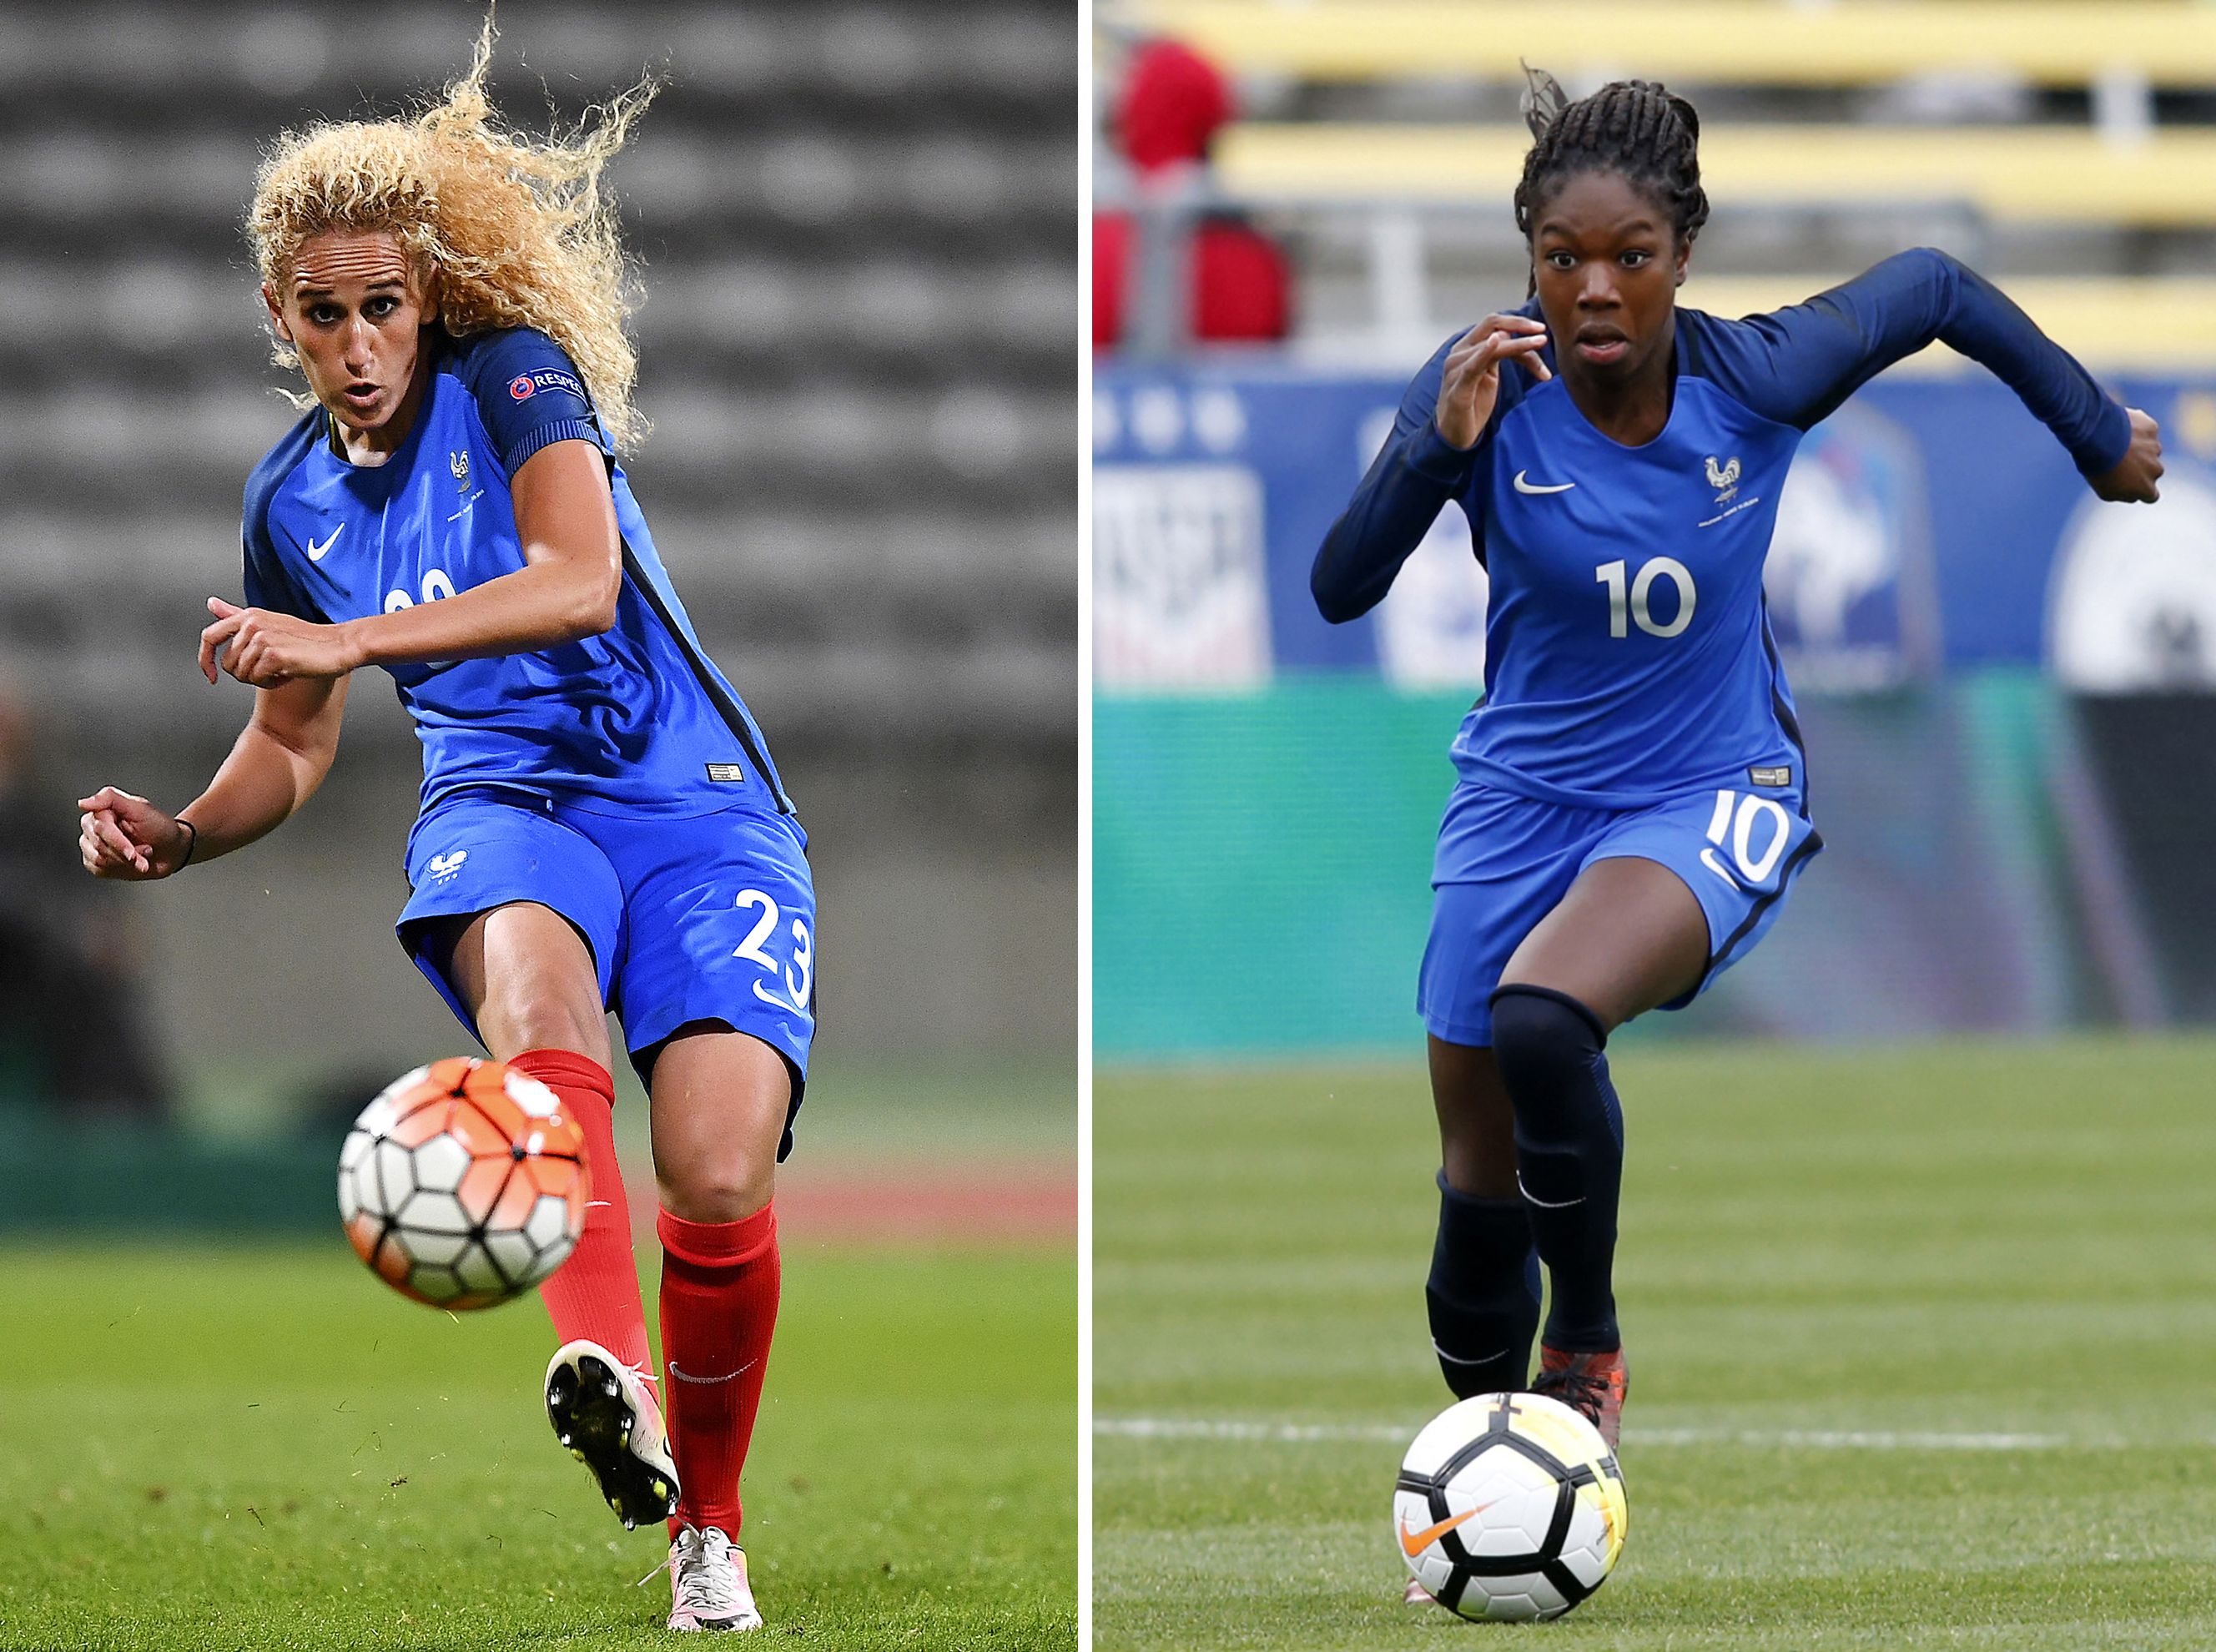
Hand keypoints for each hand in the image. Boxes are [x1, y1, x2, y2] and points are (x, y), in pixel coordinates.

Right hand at [78, 786, 190, 879]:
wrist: (171, 849)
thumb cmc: (159, 827)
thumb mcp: (141, 809)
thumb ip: (111, 800)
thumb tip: (83, 803)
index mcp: (102, 811)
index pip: (101, 828)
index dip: (118, 842)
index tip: (133, 854)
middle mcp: (93, 826)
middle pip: (100, 845)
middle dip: (127, 854)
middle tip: (147, 850)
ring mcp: (92, 844)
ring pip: (99, 859)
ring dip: (126, 862)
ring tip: (143, 854)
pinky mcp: (95, 861)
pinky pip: (98, 870)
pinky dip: (120, 869)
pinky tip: (132, 863)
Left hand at [199, 598, 357, 685]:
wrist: (340, 646)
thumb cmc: (308, 639)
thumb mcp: (268, 622)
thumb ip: (236, 615)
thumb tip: (211, 603)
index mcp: (249, 615)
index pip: (209, 637)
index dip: (204, 660)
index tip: (210, 676)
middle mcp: (252, 624)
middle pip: (227, 663)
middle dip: (245, 675)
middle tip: (268, 671)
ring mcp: (262, 639)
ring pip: (240, 674)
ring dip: (260, 680)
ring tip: (280, 670)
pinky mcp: (274, 656)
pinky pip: (256, 681)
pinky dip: (271, 684)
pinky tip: (286, 675)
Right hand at [1435, 315, 1551, 449]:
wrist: (1454, 435)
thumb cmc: (1472, 404)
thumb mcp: (1491, 376)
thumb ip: (1501, 355)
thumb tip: (1515, 336)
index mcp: (1467, 348)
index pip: (1494, 324)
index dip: (1518, 323)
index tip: (1540, 330)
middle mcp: (1459, 353)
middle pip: (1492, 325)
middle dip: (1520, 325)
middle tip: (1543, 332)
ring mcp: (1456, 368)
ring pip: (1491, 346)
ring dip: (1519, 343)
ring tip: (1541, 343)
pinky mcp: (1458, 387)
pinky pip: (1472, 365)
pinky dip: (1485, 352)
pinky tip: (1498, 342)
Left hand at [2088, 407, 2162, 502]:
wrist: (2098, 438)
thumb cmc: (2098, 468)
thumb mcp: (2105, 491)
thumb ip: (2124, 494)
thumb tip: (2134, 494)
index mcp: (2146, 488)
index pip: (2151, 495)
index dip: (2140, 489)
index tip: (2128, 484)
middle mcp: (2156, 469)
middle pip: (2151, 470)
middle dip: (2138, 466)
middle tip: (2116, 460)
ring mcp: (2155, 448)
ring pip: (2148, 450)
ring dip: (2136, 447)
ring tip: (2114, 444)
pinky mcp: (2152, 429)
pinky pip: (2144, 431)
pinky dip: (2135, 430)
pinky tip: (2119, 430)